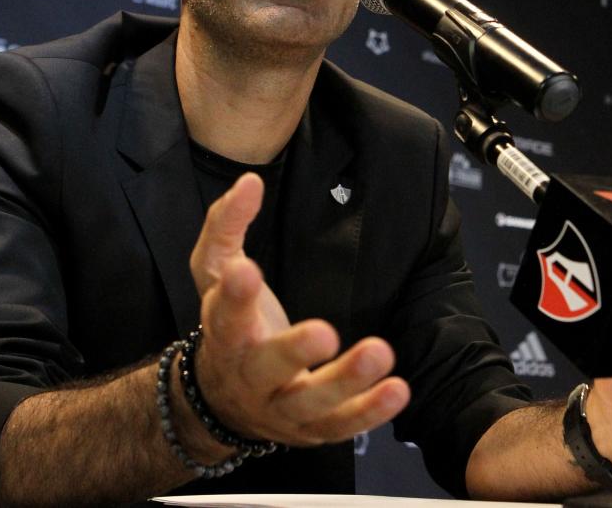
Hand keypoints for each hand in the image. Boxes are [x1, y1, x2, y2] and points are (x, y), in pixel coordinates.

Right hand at [184, 173, 410, 449]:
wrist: (222, 401)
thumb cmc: (230, 323)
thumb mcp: (214, 271)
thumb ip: (227, 225)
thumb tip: (249, 183)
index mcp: (226, 334)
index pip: (224, 314)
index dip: (233, 295)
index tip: (245, 271)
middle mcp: (250, 376)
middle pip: (268, 368)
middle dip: (294, 351)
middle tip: (325, 332)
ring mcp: (281, 407)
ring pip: (310, 403)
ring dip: (346, 382)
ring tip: (380, 354)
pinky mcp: (312, 428)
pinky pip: (341, 425)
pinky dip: (369, 412)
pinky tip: (397, 389)